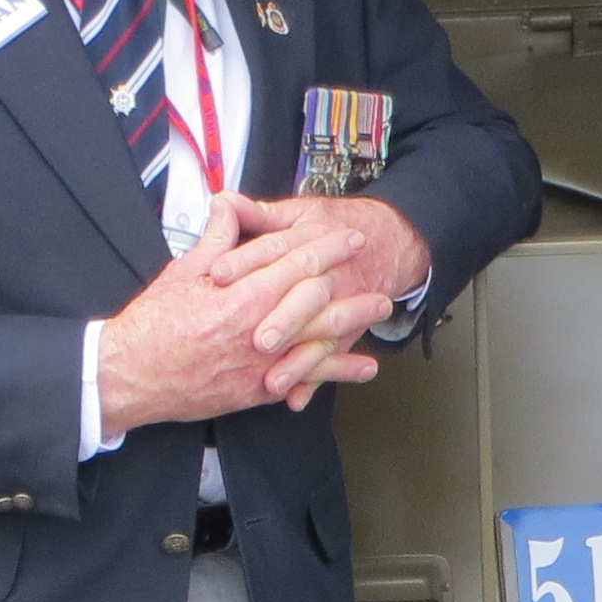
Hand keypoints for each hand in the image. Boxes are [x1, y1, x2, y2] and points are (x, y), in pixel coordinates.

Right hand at [95, 195, 394, 433]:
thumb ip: (216, 240)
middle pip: (319, 300)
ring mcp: (264, 364)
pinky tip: (363, 368)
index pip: (298, 264)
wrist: (132, 376)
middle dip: (349, 281)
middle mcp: (261, 331)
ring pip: (322, 340)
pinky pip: (307, 379)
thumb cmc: (152, 326)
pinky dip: (337, 372)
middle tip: (373, 267)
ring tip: (381, 308)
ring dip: (355, 322)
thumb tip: (230, 206)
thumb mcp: (183, 273)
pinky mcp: (259, 390)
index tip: (348, 237)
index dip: (328, 248)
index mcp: (244, 296)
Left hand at [218, 191, 432, 402]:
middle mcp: (325, 275)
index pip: (273, 250)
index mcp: (308, 240)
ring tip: (275, 381)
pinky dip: (315, 381)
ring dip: (299, 361)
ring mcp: (338, 307)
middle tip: (258, 340)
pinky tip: (296, 398)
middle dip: (283, 320)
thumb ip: (257, 214)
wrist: (384, 241)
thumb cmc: (331, 230)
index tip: (217, 275)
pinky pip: (330, 359)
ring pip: (321, 336)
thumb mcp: (296, 214)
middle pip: (304, 297)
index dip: (244, 262)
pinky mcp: (343, 332)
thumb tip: (225, 203)